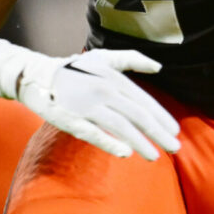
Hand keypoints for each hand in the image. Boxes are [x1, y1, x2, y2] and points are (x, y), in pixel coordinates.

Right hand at [16, 49, 180, 159]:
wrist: (37, 76)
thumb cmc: (74, 69)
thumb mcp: (102, 58)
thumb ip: (131, 59)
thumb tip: (158, 66)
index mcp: (113, 77)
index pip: (144, 101)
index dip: (162, 116)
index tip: (175, 130)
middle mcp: (104, 90)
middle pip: (137, 115)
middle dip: (158, 133)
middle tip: (175, 148)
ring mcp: (88, 105)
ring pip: (121, 127)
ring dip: (140, 142)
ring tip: (154, 156)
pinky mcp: (72, 119)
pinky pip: (94, 134)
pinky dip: (110, 143)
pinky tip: (125, 153)